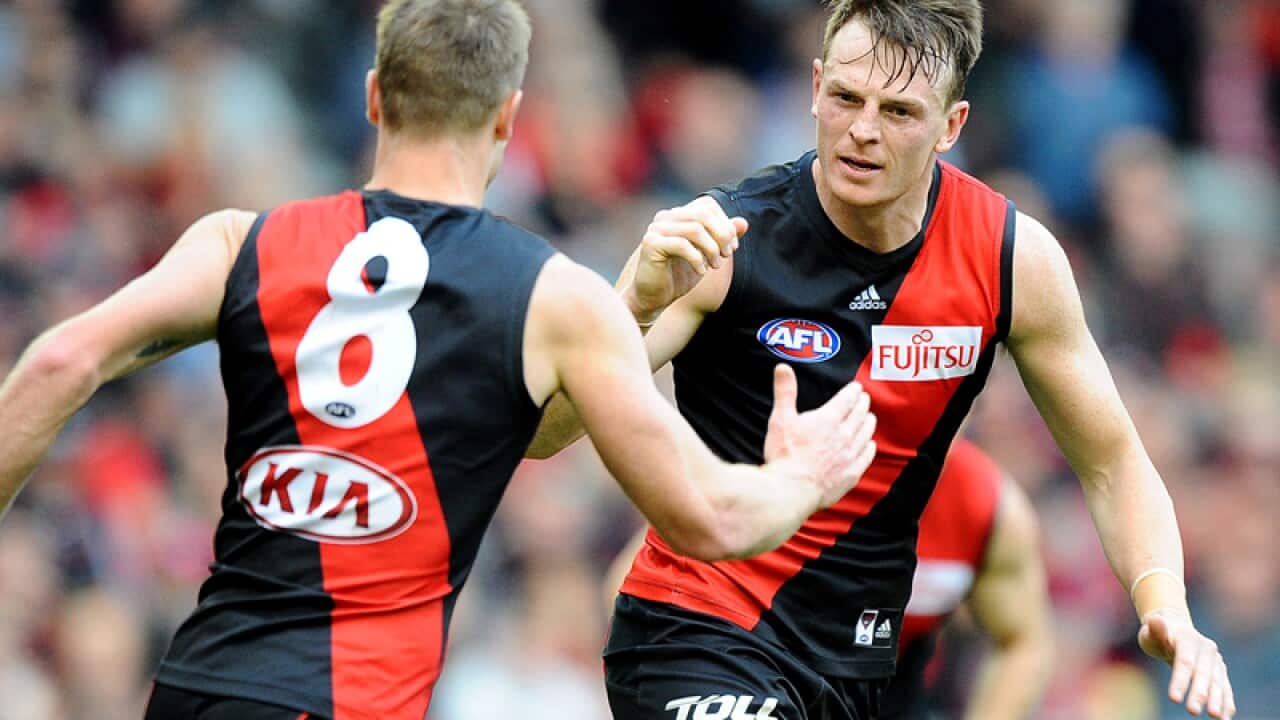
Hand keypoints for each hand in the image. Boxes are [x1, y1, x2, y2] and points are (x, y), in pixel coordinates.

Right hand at [623, 196, 747, 321]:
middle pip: (703, 214)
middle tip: (727, 255)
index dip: (725, 223)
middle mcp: (665, 217)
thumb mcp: (707, 255)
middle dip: (722, 235)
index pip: (707, 205)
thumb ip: (722, 237)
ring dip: (712, 249)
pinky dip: (697, 259)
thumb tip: (744, 222)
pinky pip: (682, 245)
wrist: (653, 298)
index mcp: (678, 215)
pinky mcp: (651, 245)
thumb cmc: (679, 276)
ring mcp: (656, 229)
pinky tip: (700, 272)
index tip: (732, 246)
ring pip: (695, 229)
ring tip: (715, 266)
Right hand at [763, 364, 875, 508]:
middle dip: (863, 404)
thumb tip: (783, 368)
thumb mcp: (780, 419)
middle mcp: (844, 435)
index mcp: (827, 419)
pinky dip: (870, 447)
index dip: (853, 391)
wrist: (792, 490)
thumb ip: (784, 392)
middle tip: (864, 399)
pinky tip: (869, 445)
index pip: (847, 399)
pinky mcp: (851, 474)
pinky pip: (866, 456)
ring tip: (869, 417)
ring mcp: (850, 455)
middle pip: (860, 414)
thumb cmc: (784, 455)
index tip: (857, 387)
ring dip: (868, 423)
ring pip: (866, 433)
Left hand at [1139, 608, 1235, 718]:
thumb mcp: (1151, 630)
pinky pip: (1225, 688)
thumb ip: (1155, 629)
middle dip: (1199, 693)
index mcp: (1188, 639)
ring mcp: (1215, 661)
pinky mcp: (1220, 672)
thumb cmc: (1158, 633)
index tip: (1173, 699)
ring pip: (1218, 682)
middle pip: (1202, 674)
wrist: (1177, 629)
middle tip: (1192, 711)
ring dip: (1217, 700)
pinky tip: (1225, 717)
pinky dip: (1226, 702)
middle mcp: (1206, 650)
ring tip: (1215, 717)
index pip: (1184, 661)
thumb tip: (1154, 620)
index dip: (1179, 680)